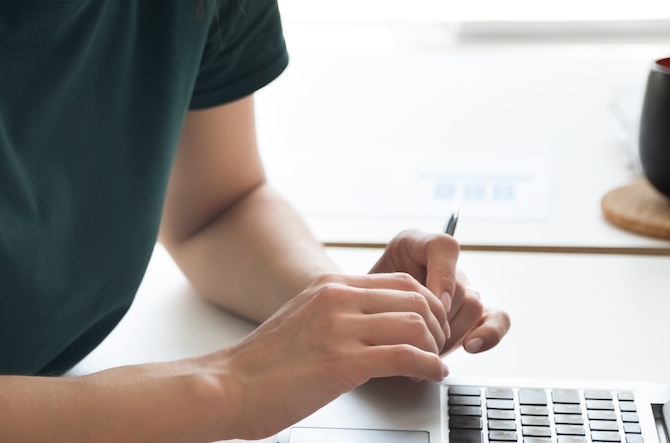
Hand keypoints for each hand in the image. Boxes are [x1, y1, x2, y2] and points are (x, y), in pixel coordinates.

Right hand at [211, 271, 450, 440]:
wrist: (229, 387)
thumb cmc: (263, 365)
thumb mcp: (303, 320)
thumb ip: (335, 314)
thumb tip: (372, 325)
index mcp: (328, 287)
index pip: (400, 282)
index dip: (428, 304)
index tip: (433, 326)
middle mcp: (337, 300)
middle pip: (415, 299)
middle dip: (438, 325)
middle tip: (440, 347)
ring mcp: (340, 329)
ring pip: (416, 325)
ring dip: (435, 347)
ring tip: (433, 364)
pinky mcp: (342, 362)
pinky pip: (406, 357)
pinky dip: (429, 367)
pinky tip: (432, 375)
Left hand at [371, 229, 510, 355]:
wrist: (363, 319)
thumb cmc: (361, 303)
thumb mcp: (365, 288)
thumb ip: (387, 288)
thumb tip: (421, 312)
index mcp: (415, 244)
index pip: (445, 247)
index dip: (443, 278)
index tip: (434, 306)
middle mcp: (442, 263)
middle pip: (460, 286)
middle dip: (441, 319)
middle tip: (417, 341)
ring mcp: (461, 287)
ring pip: (474, 306)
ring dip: (452, 333)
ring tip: (425, 350)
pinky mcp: (474, 313)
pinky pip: (498, 318)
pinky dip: (489, 334)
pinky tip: (471, 346)